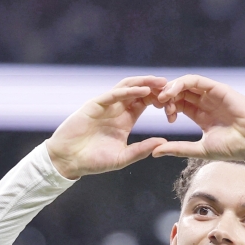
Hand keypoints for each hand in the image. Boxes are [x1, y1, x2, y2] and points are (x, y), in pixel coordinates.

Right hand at [45, 76, 168, 179]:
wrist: (69, 161)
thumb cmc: (94, 161)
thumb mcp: (123, 157)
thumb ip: (141, 149)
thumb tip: (164, 143)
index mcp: (125, 119)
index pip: (146, 102)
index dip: (160, 101)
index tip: (175, 105)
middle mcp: (117, 109)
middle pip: (139, 91)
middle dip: (156, 87)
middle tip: (174, 86)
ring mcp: (106, 105)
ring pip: (128, 87)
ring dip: (145, 83)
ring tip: (161, 83)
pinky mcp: (94, 105)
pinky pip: (113, 94)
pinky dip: (128, 91)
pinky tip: (142, 91)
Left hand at [151, 75, 244, 161]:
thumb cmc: (231, 148)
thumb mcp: (199, 149)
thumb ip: (177, 149)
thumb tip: (154, 152)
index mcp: (201, 115)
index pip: (179, 105)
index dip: (167, 107)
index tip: (162, 116)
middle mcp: (205, 102)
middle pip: (180, 93)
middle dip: (166, 96)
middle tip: (156, 104)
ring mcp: (211, 94)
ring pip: (186, 84)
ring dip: (171, 89)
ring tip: (161, 99)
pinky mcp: (218, 88)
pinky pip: (196, 80)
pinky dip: (182, 83)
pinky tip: (172, 92)